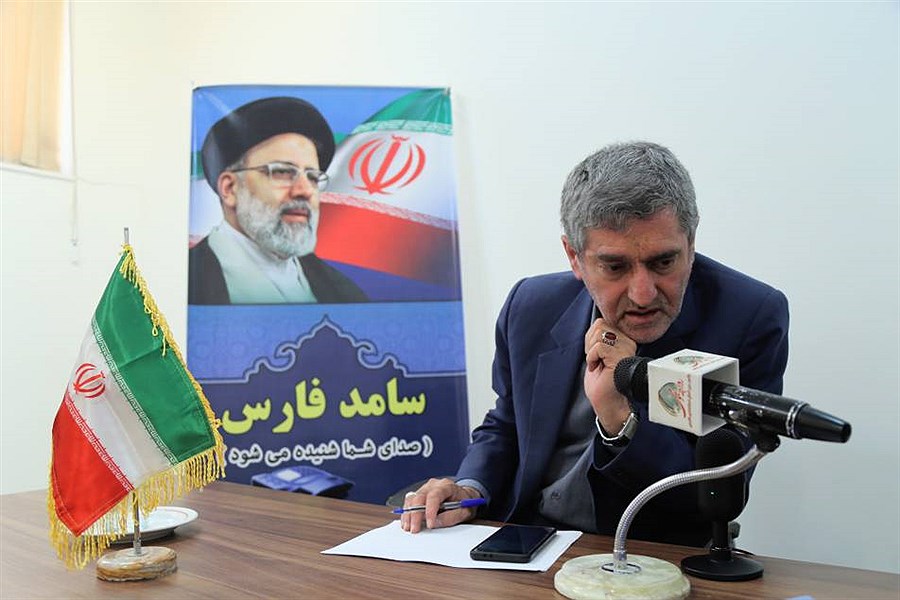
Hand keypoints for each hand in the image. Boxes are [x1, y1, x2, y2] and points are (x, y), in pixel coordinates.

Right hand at [399, 478, 481, 532]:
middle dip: (415, 515)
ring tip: (408, 528)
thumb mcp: (464, 512)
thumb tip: (435, 523)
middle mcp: (433, 485)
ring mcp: (425, 489)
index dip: (430, 511)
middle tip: (415, 529)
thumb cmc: (464, 503)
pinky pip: (409, 503)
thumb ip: (451, 517)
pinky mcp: (419, 495)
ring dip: (408, 515)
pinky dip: (407, 513)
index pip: (435, 496)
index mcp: (446, 486)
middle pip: (419, 497)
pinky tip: (407, 523)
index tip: (430, 524)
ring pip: (411, 499)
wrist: (464, 497)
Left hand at [584, 318, 637, 433]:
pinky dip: (592, 358)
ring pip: (598, 333)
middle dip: (590, 343)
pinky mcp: (621, 357)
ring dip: (591, 352)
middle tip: (596, 360)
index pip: (602, 322)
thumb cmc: (602, 381)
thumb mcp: (597, 352)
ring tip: (598, 364)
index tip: (595, 355)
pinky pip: (599, 346)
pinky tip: (598, 368)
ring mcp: (626, 349)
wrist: (608, 403)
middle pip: (600, 324)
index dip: (591, 338)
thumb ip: (600, 336)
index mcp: (624, 339)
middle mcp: (629, 342)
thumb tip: (597, 321)